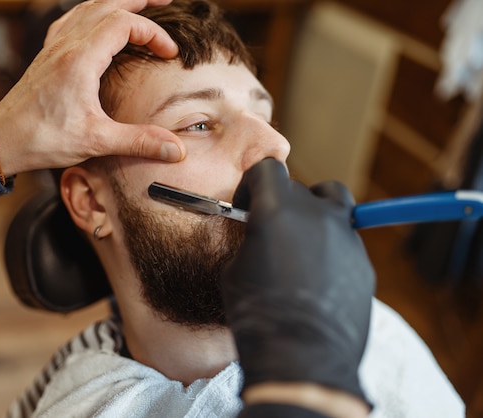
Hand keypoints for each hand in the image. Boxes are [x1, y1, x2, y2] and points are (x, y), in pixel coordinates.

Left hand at [0, 0, 185, 176]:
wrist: (2, 140)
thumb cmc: (43, 139)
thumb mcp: (96, 142)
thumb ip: (139, 141)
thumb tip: (176, 150)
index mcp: (80, 59)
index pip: (124, 24)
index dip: (153, 33)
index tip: (169, 53)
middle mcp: (66, 45)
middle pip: (107, 4)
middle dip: (140, 1)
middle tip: (166, 1)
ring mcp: (54, 47)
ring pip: (88, 6)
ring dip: (116, 1)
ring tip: (140, 3)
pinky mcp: (47, 54)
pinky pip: (72, 18)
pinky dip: (92, 11)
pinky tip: (98, 18)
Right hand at [222, 158, 374, 405]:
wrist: (302, 358)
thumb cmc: (258, 315)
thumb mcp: (235, 270)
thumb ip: (251, 239)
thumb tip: (260, 234)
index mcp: (277, 210)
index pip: (267, 169)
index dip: (252, 184)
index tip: (246, 206)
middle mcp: (316, 214)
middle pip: (299, 188)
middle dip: (281, 203)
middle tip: (271, 232)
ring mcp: (345, 236)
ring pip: (333, 204)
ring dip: (315, 214)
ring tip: (301, 244)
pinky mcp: (363, 261)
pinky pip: (344, 240)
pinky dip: (330, 247)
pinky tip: (317, 279)